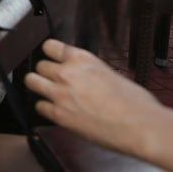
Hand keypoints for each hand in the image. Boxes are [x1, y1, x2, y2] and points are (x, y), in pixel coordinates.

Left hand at [25, 39, 166, 160]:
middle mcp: (68, 73)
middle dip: (45, 73)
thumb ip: (91, 72)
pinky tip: (54, 111)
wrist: (141, 126)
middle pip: (40, 65)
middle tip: (53, 81)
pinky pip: (39, 106)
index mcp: (83, 59)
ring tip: (46, 92)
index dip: (51, 54)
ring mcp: (60, 93)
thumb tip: (85, 76)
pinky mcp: (59, 115)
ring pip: (31, 81)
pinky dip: (45, 109)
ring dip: (38, 86)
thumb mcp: (112, 74)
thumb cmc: (136, 104)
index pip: (50, 46)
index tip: (52, 59)